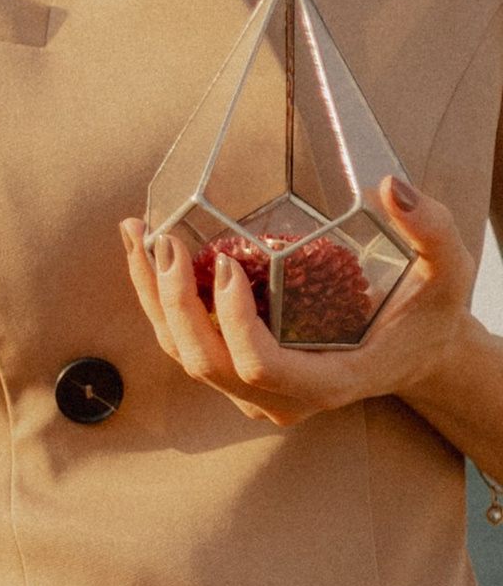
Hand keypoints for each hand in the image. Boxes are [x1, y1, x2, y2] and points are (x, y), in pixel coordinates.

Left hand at [118, 176, 475, 431]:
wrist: (417, 354)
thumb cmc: (433, 313)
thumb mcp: (449, 271)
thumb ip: (430, 229)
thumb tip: (389, 185)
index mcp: (328, 382)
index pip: (260, 366)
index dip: (235, 322)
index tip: (224, 265)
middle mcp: (280, 399)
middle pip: (206, 363)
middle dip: (175, 303)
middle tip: (162, 240)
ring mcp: (255, 394)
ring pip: (186, 357)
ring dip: (153, 299)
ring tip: (136, 237)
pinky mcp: (241, 377)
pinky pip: (190, 346)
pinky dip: (164, 302)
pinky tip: (150, 254)